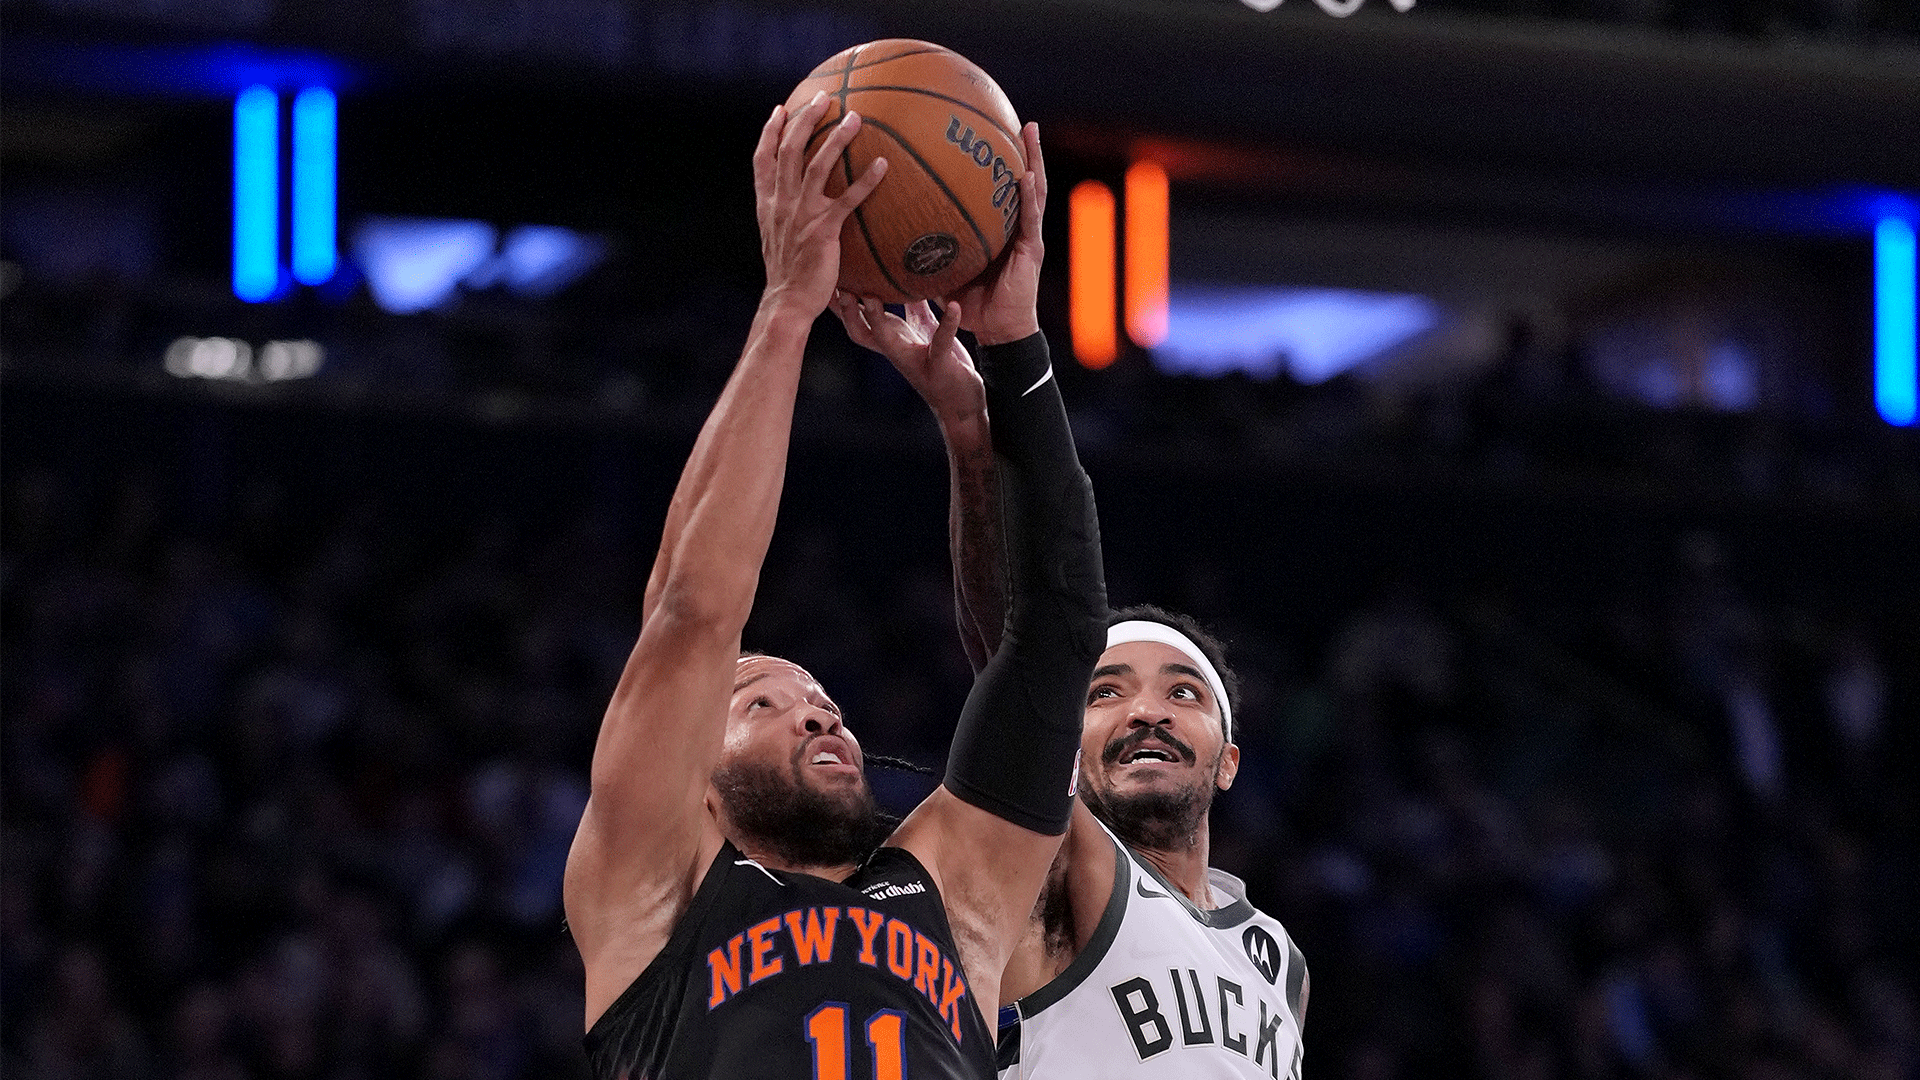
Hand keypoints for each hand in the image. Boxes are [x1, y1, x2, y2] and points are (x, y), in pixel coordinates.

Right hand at [754, 92, 887, 319]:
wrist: (788, 302)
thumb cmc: (789, 275)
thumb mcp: (778, 239)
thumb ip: (787, 216)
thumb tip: (802, 203)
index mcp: (768, 204)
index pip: (763, 160)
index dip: (770, 132)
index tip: (780, 110)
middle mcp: (781, 204)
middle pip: (790, 150)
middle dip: (805, 119)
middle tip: (824, 97)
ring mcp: (801, 215)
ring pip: (817, 165)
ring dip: (836, 139)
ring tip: (855, 117)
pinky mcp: (823, 230)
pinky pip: (847, 199)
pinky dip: (866, 180)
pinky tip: (883, 165)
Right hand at [831, 294, 983, 424]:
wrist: (961, 406)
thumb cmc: (942, 369)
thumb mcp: (925, 332)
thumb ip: (915, 308)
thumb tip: (904, 279)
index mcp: (892, 343)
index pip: (858, 323)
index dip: (840, 306)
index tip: (827, 283)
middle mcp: (897, 353)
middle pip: (861, 333)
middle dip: (848, 313)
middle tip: (840, 289)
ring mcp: (916, 361)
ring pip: (887, 341)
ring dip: (876, 320)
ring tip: (871, 297)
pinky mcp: (940, 366)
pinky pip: (941, 342)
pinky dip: (948, 324)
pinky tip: (954, 306)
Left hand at [943, 122, 1045, 346]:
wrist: (996, 332)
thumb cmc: (971, 306)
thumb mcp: (943, 269)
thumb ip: (926, 249)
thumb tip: (891, 232)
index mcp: (1000, 230)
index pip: (998, 190)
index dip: (998, 163)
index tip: (990, 133)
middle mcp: (1017, 228)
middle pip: (1021, 180)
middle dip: (1022, 149)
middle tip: (1017, 117)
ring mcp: (1027, 237)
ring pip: (1034, 191)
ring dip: (1034, 159)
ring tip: (1029, 131)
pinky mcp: (1031, 251)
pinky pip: (1030, 218)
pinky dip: (1030, 195)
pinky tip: (1027, 173)